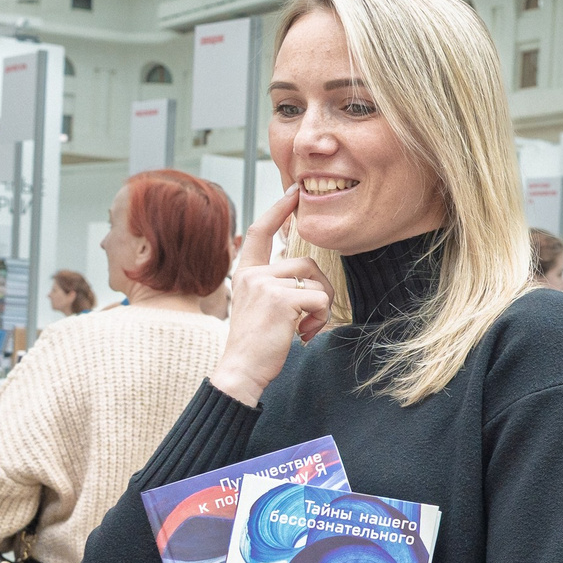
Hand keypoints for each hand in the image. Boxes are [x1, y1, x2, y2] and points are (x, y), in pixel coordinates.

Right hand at [212, 187, 330, 405]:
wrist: (241, 370)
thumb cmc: (256, 344)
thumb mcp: (261, 306)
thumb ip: (274, 285)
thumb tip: (304, 269)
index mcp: (245, 272)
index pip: (260, 231)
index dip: (278, 209)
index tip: (294, 192)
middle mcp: (252, 273)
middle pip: (304, 262)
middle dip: (319, 289)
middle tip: (313, 317)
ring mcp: (264, 284)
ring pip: (314, 281)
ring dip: (321, 306)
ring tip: (306, 327)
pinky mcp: (279, 299)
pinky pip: (318, 299)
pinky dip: (319, 319)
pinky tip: (302, 334)